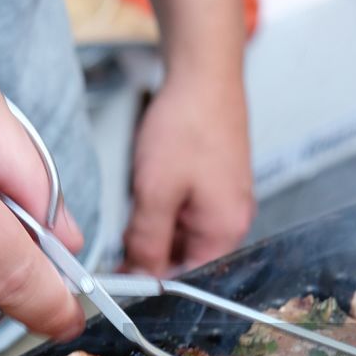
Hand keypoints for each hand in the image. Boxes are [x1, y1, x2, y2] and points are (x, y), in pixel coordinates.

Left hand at [123, 69, 254, 274]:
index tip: (122, 277)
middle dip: (151, 250)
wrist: (204, 72)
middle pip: (185, 258)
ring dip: (156, 225)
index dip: (152, 283)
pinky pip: (186, 210)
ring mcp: (226, 202)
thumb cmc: (190, 123)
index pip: (187, 280)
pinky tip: (153, 183)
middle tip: (124, 231)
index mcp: (225, 231)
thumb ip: (146, 241)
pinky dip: (165, 205)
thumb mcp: (156, 191)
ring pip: (182, 234)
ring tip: (144, 193)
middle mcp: (232, 221)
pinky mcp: (217, 184)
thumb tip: (138, 275)